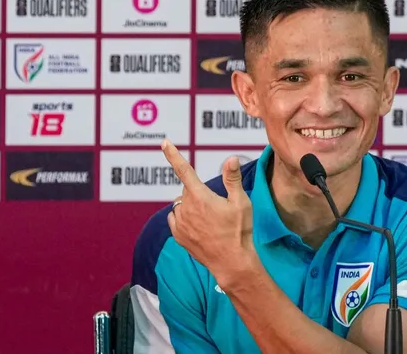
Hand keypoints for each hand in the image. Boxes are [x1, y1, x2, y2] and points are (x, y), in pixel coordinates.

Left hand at [163, 139, 256, 286]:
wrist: (232, 263)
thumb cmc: (240, 231)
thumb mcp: (241, 203)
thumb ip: (232, 179)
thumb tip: (230, 158)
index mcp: (201, 197)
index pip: (184, 170)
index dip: (173, 155)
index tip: (165, 142)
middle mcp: (186, 208)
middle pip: (187, 190)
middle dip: (198, 192)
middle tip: (216, 206)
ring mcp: (180, 223)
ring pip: (181, 204)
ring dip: (190, 205)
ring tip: (209, 219)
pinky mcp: (178, 236)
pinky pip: (175, 218)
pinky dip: (182, 218)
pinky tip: (198, 227)